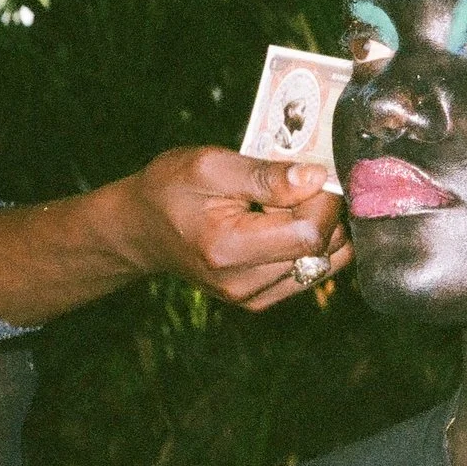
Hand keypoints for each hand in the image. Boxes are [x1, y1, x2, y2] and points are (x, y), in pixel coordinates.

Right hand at [116, 146, 351, 310]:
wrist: (142, 229)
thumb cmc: (170, 189)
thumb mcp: (210, 165)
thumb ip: (265, 175)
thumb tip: (316, 178)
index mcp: (229, 249)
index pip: (309, 234)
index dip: (324, 200)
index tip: (313, 172)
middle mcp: (243, 284)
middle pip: (322, 251)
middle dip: (324, 212)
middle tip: (300, 183)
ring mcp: (252, 297)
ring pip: (324, 264)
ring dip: (320, 229)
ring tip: (289, 203)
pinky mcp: (260, 300)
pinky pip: (310, 273)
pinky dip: (309, 245)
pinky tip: (284, 222)